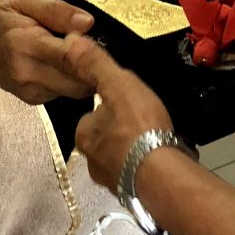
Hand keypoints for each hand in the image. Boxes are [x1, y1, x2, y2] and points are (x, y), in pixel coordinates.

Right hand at [0, 0, 96, 102]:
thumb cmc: (2, 19)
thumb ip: (55, 8)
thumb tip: (88, 22)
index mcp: (25, 42)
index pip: (70, 55)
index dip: (92, 50)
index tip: (102, 39)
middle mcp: (28, 72)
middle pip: (80, 80)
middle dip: (96, 66)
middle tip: (98, 48)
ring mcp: (32, 90)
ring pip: (77, 89)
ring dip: (87, 74)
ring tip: (81, 54)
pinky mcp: (36, 100)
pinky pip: (67, 92)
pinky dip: (73, 80)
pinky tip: (65, 65)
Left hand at [63, 35, 172, 188]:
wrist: (164, 176)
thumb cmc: (139, 127)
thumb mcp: (118, 85)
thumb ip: (95, 64)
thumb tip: (70, 41)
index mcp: (84, 135)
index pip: (91, 115)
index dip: (110, 106)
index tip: (129, 102)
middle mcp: (91, 162)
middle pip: (106, 138)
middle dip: (122, 130)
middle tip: (145, 119)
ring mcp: (113, 181)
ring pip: (121, 157)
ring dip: (136, 149)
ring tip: (156, 138)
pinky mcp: (133, 193)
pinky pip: (137, 173)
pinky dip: (147, 166)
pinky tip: (163, 157)